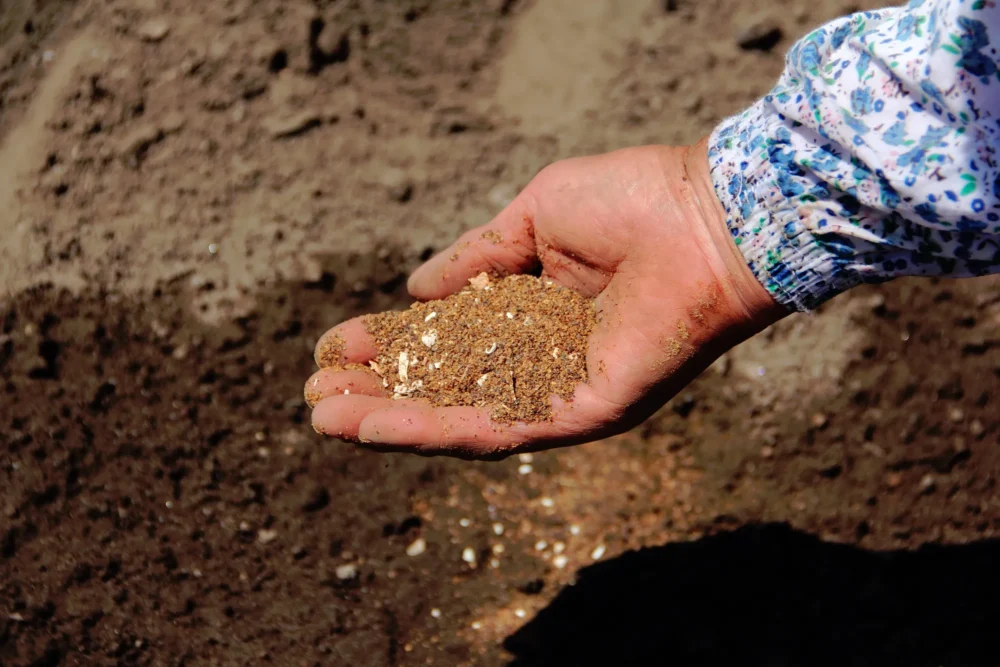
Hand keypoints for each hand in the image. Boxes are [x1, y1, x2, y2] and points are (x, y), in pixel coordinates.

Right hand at [306, 138, 785, 457]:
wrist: (710, 217)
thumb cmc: (633, 201)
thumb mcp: (533, 217)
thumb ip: (474, 257)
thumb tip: (412, 293)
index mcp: (531, 312)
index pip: (445, 340)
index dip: (387, 346)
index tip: (331, 344)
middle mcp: (542, 359)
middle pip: (445, 386)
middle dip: (379, 391)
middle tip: (314, 395)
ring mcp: (561, 391)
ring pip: (461, 417)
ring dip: (391, 421)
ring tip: (325, 419)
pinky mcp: (583, 413)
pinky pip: (498, 428)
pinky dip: (434, 428)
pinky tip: (376, 425)